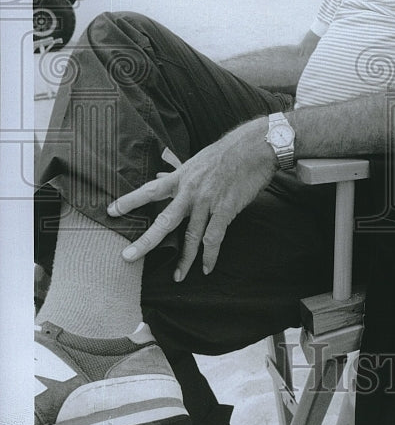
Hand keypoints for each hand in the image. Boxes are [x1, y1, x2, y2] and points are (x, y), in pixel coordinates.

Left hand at [107, 119, 277, 279]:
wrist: (254, 148)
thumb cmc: (226, 152)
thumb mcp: (197, 160)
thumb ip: (178, 172)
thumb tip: (161, 176)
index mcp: (182, 178)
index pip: (150, 190)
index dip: (129, 201)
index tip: (110, 211)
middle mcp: (191, 191)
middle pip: (165, 220)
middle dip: (146, 240)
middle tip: (128, 257)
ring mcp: (208, 202)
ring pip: (191, 235)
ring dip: (184, 259)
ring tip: (177, 276)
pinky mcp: (226, 209)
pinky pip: (215, 237)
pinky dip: (210, 255)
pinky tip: (206, 267)